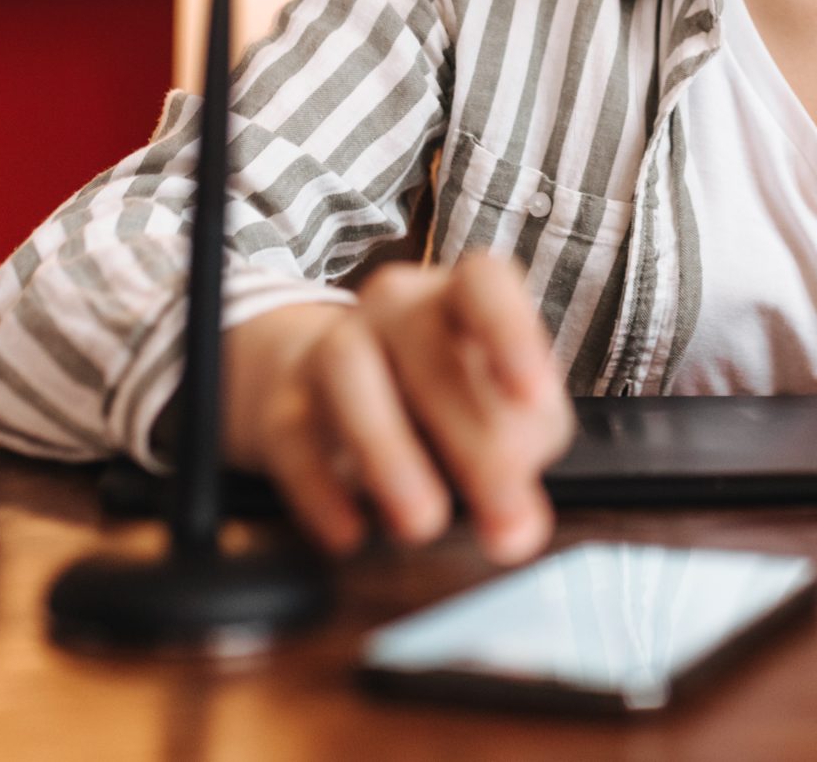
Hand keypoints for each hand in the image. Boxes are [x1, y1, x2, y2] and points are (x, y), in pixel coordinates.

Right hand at [225, 254, 574, 563]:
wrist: (333, 386)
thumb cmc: (446, 395)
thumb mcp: (503, 411)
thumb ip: (521, 450)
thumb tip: (516, 526)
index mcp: (460, 298)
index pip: (484, 283)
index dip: (510, 333)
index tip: (533, 397)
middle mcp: (395, 308)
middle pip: (425, 346)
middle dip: (472, 443)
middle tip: (503, 520)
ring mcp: (332, 346)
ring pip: (347, 370)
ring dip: (388, 451)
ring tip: (424, 523)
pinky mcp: (283, 404)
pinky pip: (292, 435)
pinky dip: (320, 489)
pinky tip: (352, 533)